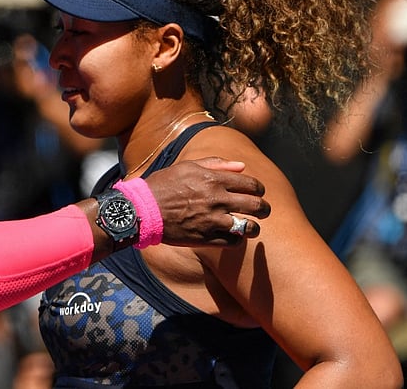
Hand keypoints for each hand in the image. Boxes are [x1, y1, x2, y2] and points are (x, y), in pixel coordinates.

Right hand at [144, 157, 269, 246]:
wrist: (142, 209)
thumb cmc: (163, 185)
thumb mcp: (187, 167)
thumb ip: (216, 164)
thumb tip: (242, 166)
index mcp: (213, 179)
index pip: (252, 185)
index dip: (259, 189)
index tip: (257, 193)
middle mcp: (217, 200)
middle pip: (257, 206)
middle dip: (264, 209)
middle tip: (262, 211)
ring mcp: (212, 220)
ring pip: (249, 227)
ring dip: (253, 227)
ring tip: (250, 227)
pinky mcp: (205, 238)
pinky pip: (233, 242)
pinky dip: (236, 239)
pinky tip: (231, 235)